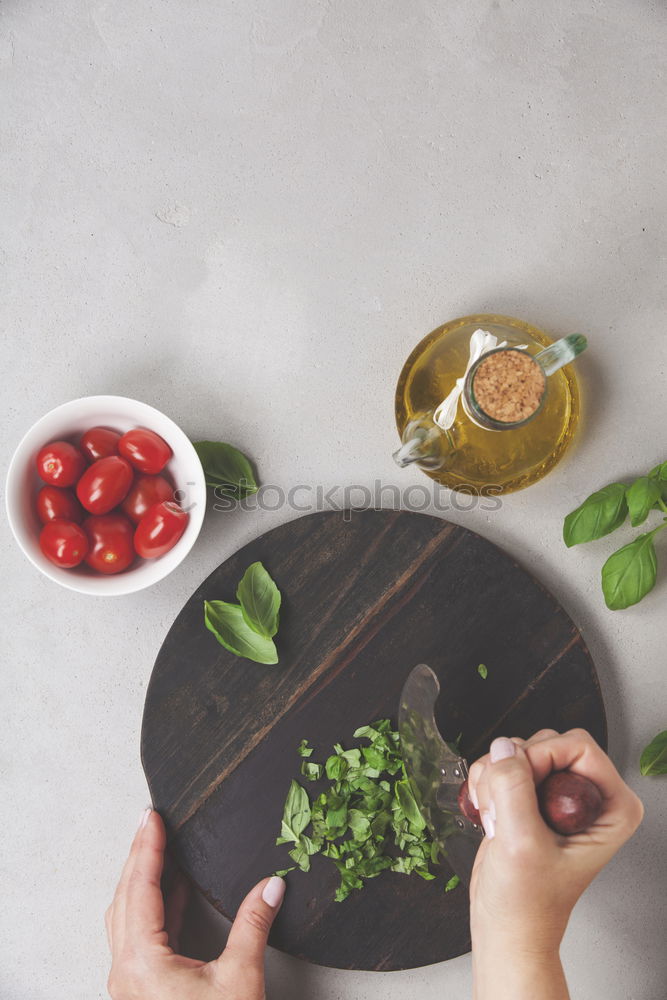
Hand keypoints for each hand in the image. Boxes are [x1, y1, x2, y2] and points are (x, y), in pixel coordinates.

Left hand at [106, 808, 284, 998]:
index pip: (140, 889)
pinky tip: (178, 893)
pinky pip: (143, 937)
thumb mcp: (240, 979)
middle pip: (125, 899)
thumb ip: (253, 925)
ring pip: (129, 918)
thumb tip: (272, 884)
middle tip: (152, 823)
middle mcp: (127, 972)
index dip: (147, 848)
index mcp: (142, 963)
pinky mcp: (145, 992)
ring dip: (146, 882)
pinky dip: (158, 908)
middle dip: (140, 857)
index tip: (151, 816)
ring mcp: (132, 984)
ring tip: (165, 851)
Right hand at [467, 729, 642, 999]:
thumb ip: (514, 789)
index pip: (577, 745)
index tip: (520, 791)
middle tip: (505, 813)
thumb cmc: (526, 903)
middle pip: (545, 742)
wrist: (505, 926)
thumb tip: (504, 747)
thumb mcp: (521, 844)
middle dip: (514, 770)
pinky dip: (485, 781)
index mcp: (611, 806)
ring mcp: (557, 793)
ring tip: (496, 820)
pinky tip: (488, 816)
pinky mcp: (530, 795)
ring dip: (494, 777)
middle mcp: (588, 795)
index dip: (540, 758)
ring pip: (519, 749)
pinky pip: (503, 762)